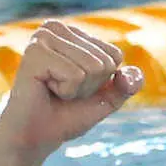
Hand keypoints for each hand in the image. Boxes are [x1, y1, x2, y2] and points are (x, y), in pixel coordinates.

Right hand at [0, 19, 143, 158]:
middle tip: (63, 93)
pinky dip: (66, 91)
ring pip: (93, 67)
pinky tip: (46, 90)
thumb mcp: (106, 99)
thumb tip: (130, 74)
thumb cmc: (66, 115)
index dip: (101, 82)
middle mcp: (55, 28)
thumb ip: (127, 84)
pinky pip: (76, 75)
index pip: (114, 55)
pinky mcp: (35, 52)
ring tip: (54, 91)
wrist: (35, 137)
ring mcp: (43, 37)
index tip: (76, 88)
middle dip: (89, 86)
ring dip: (78, 89)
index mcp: (72, 33)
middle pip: (104, 61)